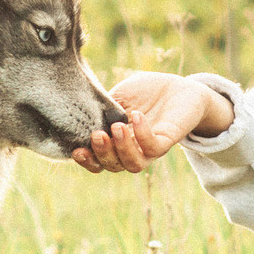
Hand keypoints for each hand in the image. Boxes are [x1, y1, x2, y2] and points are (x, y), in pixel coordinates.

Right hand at [71, 71, 232, 173]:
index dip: (86, 161)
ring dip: (122, 149)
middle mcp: (132, 150)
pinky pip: (154, 147)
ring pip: (134, 164)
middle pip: (114, 166)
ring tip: (117, 127)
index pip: (98, 161)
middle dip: (103, 154)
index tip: (77, 150)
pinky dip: (143, 133)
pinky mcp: (167, 141)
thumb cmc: (144, 92)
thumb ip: (101, 107)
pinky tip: (137, 115)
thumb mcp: (118, 96)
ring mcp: (150, 148)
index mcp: (115, 143)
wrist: (176, 86)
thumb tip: (82, 114)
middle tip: (97, 135)